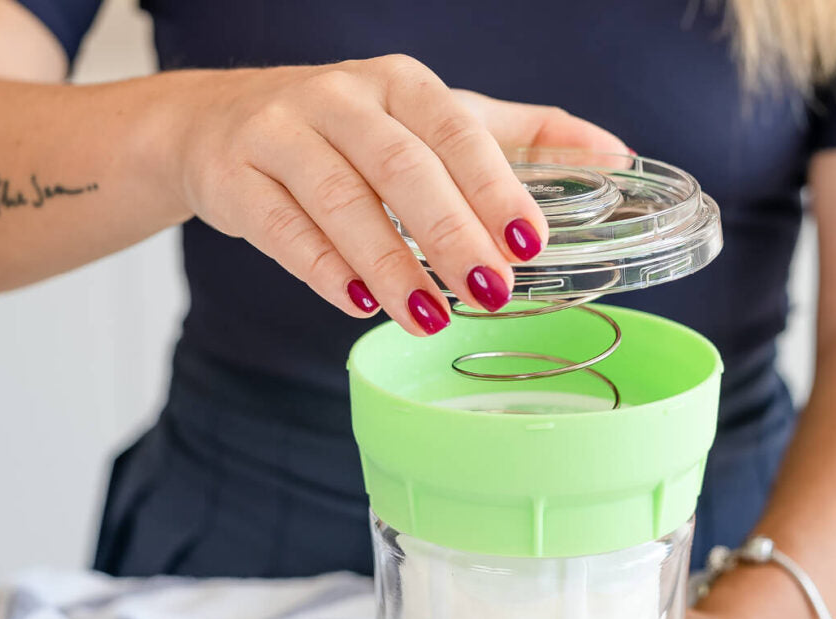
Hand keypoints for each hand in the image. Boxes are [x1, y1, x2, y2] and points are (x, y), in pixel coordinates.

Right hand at [165, 56, 627, 334]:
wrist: (218, 125)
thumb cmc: (349, 130)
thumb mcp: (435, 122)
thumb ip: (523, 138)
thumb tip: (617, 157)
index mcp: (400, 86)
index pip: (455, 131)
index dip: (495, 185)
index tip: (530, 240)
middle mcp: (341, 99)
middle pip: (400, 166)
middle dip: (450, 232)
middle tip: (491, 292)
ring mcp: (281, 133)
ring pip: (339, 198)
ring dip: (388, 263)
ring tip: (428, 316)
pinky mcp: (235, 177)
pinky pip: (280, 226)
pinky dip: (320, 267)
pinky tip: (356, 304)